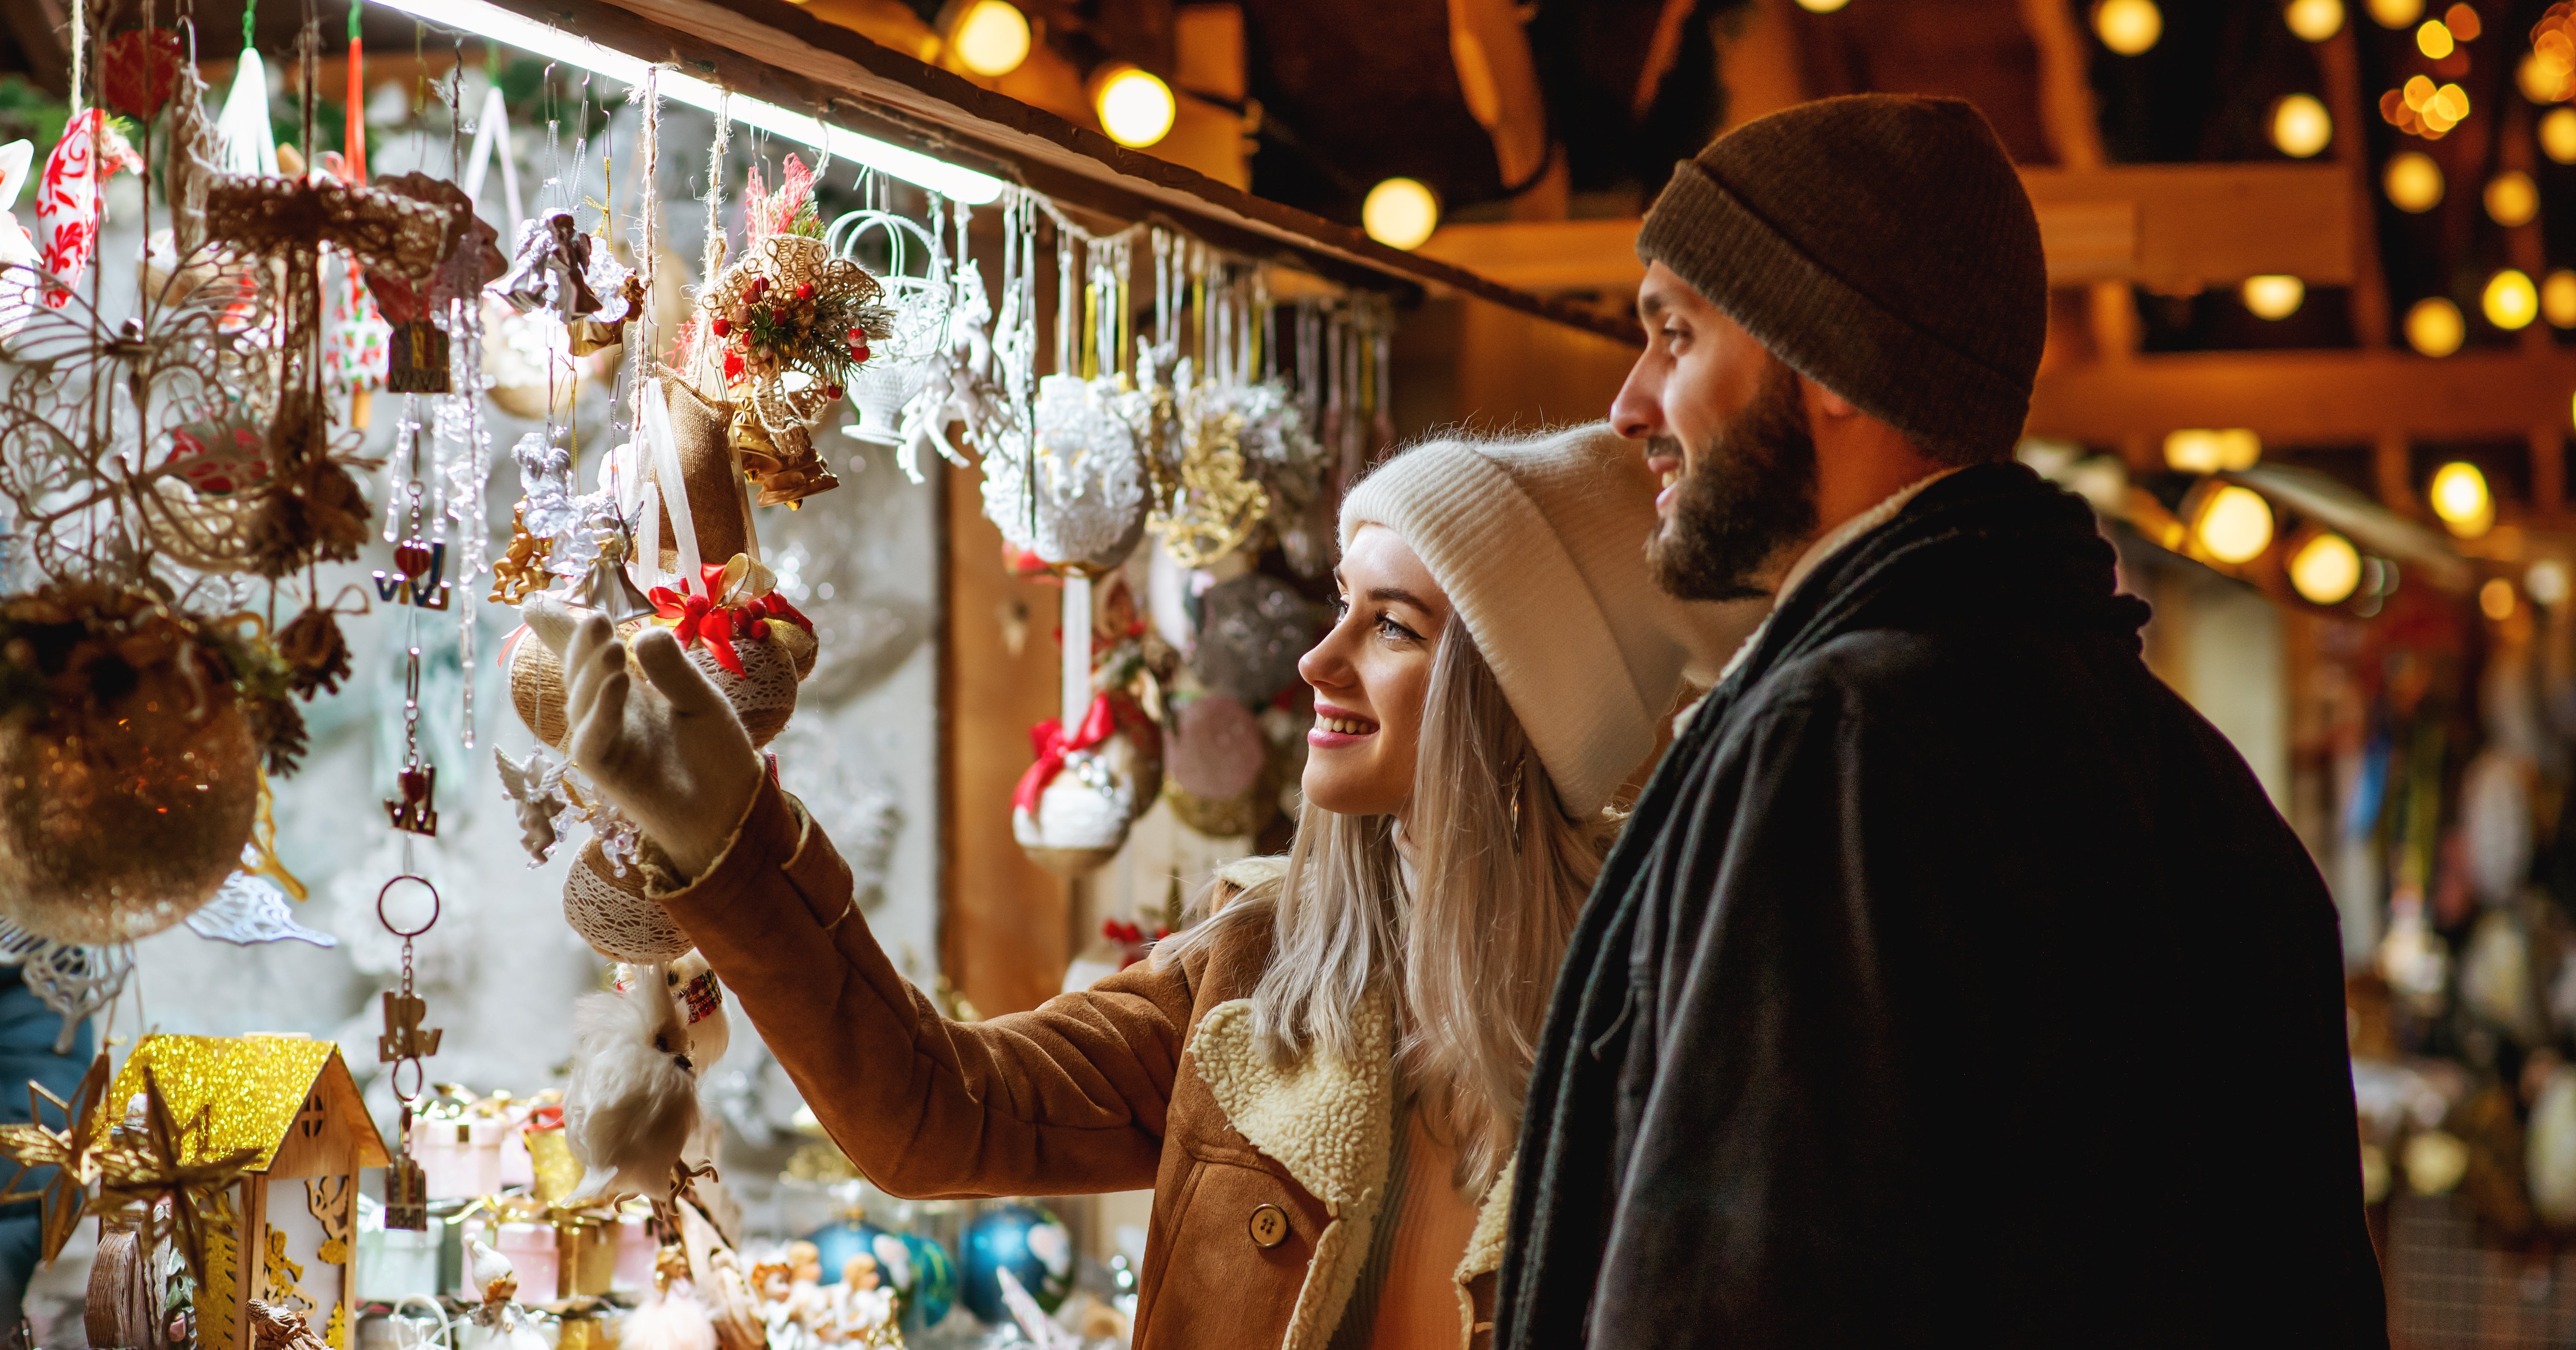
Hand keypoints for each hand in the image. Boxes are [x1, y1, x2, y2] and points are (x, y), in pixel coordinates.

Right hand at [542, 600, 760, 880]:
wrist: (732, 809)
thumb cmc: (715, 755)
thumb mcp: (702, 701)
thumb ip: (674, 670)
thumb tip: (643, 633)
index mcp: (626, 692)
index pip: (588, 656)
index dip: (560, 630)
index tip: (534, 604)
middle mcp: (607, 713)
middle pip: (579, 673)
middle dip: (580, 645)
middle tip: (595, 617)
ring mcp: (604, 742)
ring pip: (581, 703)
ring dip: (593, 672)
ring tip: (615, 646)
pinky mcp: (606, 772)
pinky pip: (592, 739)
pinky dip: (602, 711)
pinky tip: (617, 684)